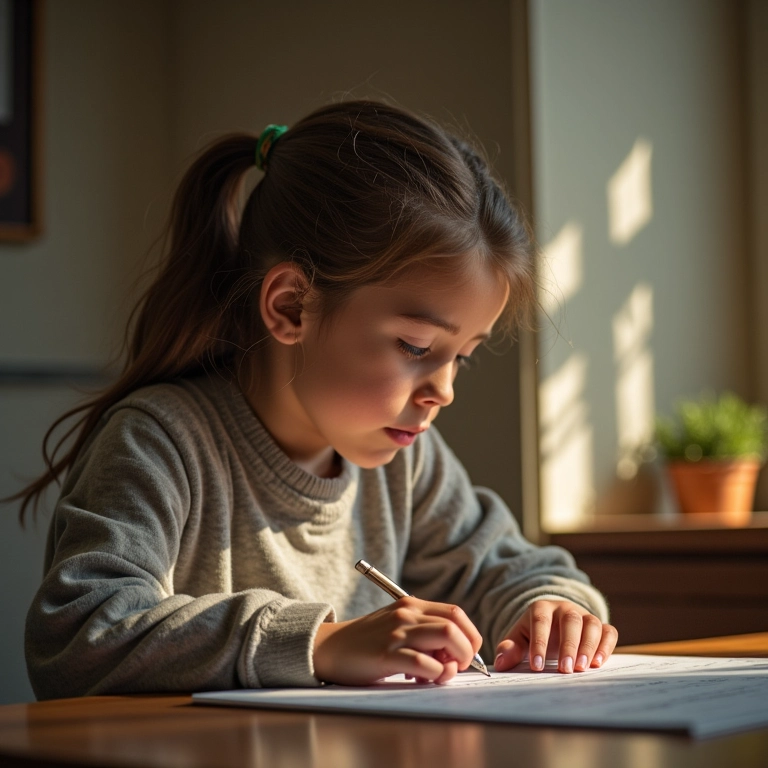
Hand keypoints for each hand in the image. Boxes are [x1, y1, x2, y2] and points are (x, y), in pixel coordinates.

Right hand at [313, 596, 481, 685]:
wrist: (329, 648)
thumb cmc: (367, 643)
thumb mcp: (397, 627)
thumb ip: (424, 635)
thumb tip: (456, 657)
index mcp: (411, 605)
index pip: (456, 613)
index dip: (470, 636)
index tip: (465, 655)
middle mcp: (406, 614)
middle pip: (455, 625)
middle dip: (466, 651)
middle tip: (456, 668)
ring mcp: (396, 633)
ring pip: (445, 637)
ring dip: (454, 662)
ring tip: (441, 674)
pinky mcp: (385, 654)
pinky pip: (422, 662)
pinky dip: (433, 674)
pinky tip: (424, 680)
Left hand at [494, 600, 617, 673]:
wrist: (553, 625)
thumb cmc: (534, 635)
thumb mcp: (519, 639)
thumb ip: (509, 649)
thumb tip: (501, 663)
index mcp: (542, 608)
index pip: (541, 621)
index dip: (539, 643)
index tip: (537, 666)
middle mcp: (565, 608)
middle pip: (570, 620)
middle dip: (568, 645)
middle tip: (564, 669)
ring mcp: (584, 616)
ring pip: (591, 624)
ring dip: (588, 646)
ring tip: (582, 668)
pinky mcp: (600, 627)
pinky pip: (608, 632)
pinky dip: (606, 646)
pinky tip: (598, 663)